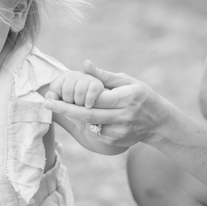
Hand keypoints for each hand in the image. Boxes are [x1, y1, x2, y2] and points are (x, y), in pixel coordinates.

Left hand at [44, 60, 164, 148]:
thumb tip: (84, 64)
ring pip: (90, 125)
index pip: (95, 99)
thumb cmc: (141, 96)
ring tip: (66, 107)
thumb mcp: (127, 81)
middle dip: (65, 110)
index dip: (73, 99)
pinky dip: (89, 124)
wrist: (159, 123)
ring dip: (76, 117)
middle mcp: (123, 116)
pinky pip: (96, 132)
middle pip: (88, 115)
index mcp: (126, 98)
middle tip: (47, 103)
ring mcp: (120, 131)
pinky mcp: (116, 141)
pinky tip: (89, 116)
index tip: (54, 95)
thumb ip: (104, 76)